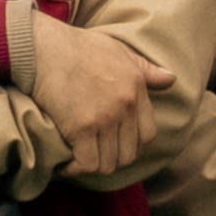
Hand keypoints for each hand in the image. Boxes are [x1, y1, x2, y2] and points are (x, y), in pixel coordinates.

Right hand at [32, 21, 176, 173]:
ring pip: (108, 163)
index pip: (147, 135)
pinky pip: (87, 163)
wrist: (44, 47)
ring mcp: (105, 118)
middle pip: (128, 155)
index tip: (114, 142)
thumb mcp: (119, 51)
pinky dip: (75, 168)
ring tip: (79, 157)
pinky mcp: (81, 128)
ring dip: (93, 164)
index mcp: (136, 89)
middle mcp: (126, 106)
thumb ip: (145, 69)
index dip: (131, 143)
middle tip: (94, 152)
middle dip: (111, 157)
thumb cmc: (78, 47)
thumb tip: (171, 79)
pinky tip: (66, 163)